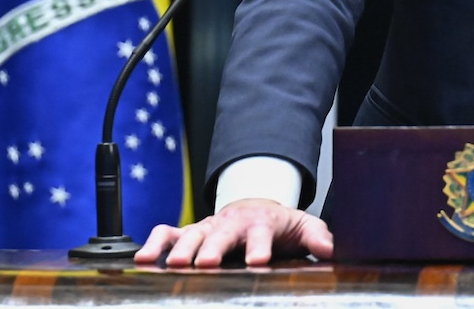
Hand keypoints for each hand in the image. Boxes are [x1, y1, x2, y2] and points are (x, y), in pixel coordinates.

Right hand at [134, 198, 333, 267]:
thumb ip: (317, 236)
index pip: (262, 234)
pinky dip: (154, 243)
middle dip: (213, 248)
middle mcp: (232, 223)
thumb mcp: (303, 226)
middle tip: (207, 263)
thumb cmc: (279, 224)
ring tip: (172, 264)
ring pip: (192, 234)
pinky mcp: (190, 232)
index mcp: (262, 223)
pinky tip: (142, 259)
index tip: (258, 261)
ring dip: (181, 248)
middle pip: (222, 234)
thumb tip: (330, 249)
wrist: (257, 208)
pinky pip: (168, 233)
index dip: (259, 247)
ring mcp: (208, 227)